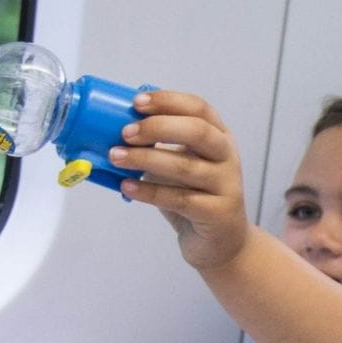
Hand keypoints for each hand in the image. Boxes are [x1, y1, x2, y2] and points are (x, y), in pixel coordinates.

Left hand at [113, 91, 250, 269]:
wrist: (222, 242)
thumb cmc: (195, 197)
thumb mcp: (181, 165)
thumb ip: (160, 147)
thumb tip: (114, 129)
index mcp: (219, 137)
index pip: (198, 108)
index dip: (168, 101)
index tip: (137, 102)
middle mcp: (227, 157)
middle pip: (197, 131)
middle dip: (158, 127)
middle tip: (125, 133)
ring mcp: (226, 185)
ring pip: (185, 167)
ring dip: (145, 159)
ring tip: (116, 157)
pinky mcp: (217, 213)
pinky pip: (179, 200)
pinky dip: (149, 191)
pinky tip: (127, 187)